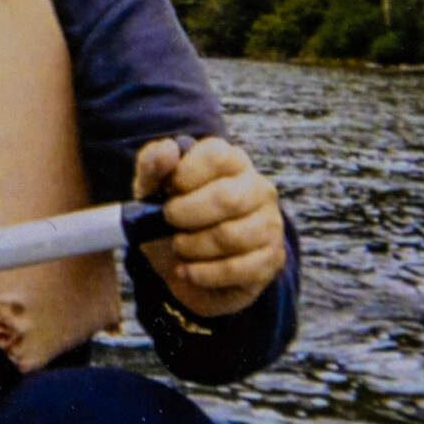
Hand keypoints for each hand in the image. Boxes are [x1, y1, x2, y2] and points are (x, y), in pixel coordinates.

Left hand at [133, 136, 285, 319]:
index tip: (167, 191)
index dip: (184, 175)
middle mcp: (258, 188)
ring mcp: (269, 224)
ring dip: (193, 247)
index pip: (216, 156)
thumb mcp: (153, 189)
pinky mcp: (271, 259)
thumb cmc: (174, 217)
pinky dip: (204, 273)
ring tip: (179, 248)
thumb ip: (153, 165)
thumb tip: (169, 150)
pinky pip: (237, 268)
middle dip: (186, 214)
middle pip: (226, 198)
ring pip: (230, 236)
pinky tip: (188, 271)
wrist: (186, 265)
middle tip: (168, 221)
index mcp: (232, 161)